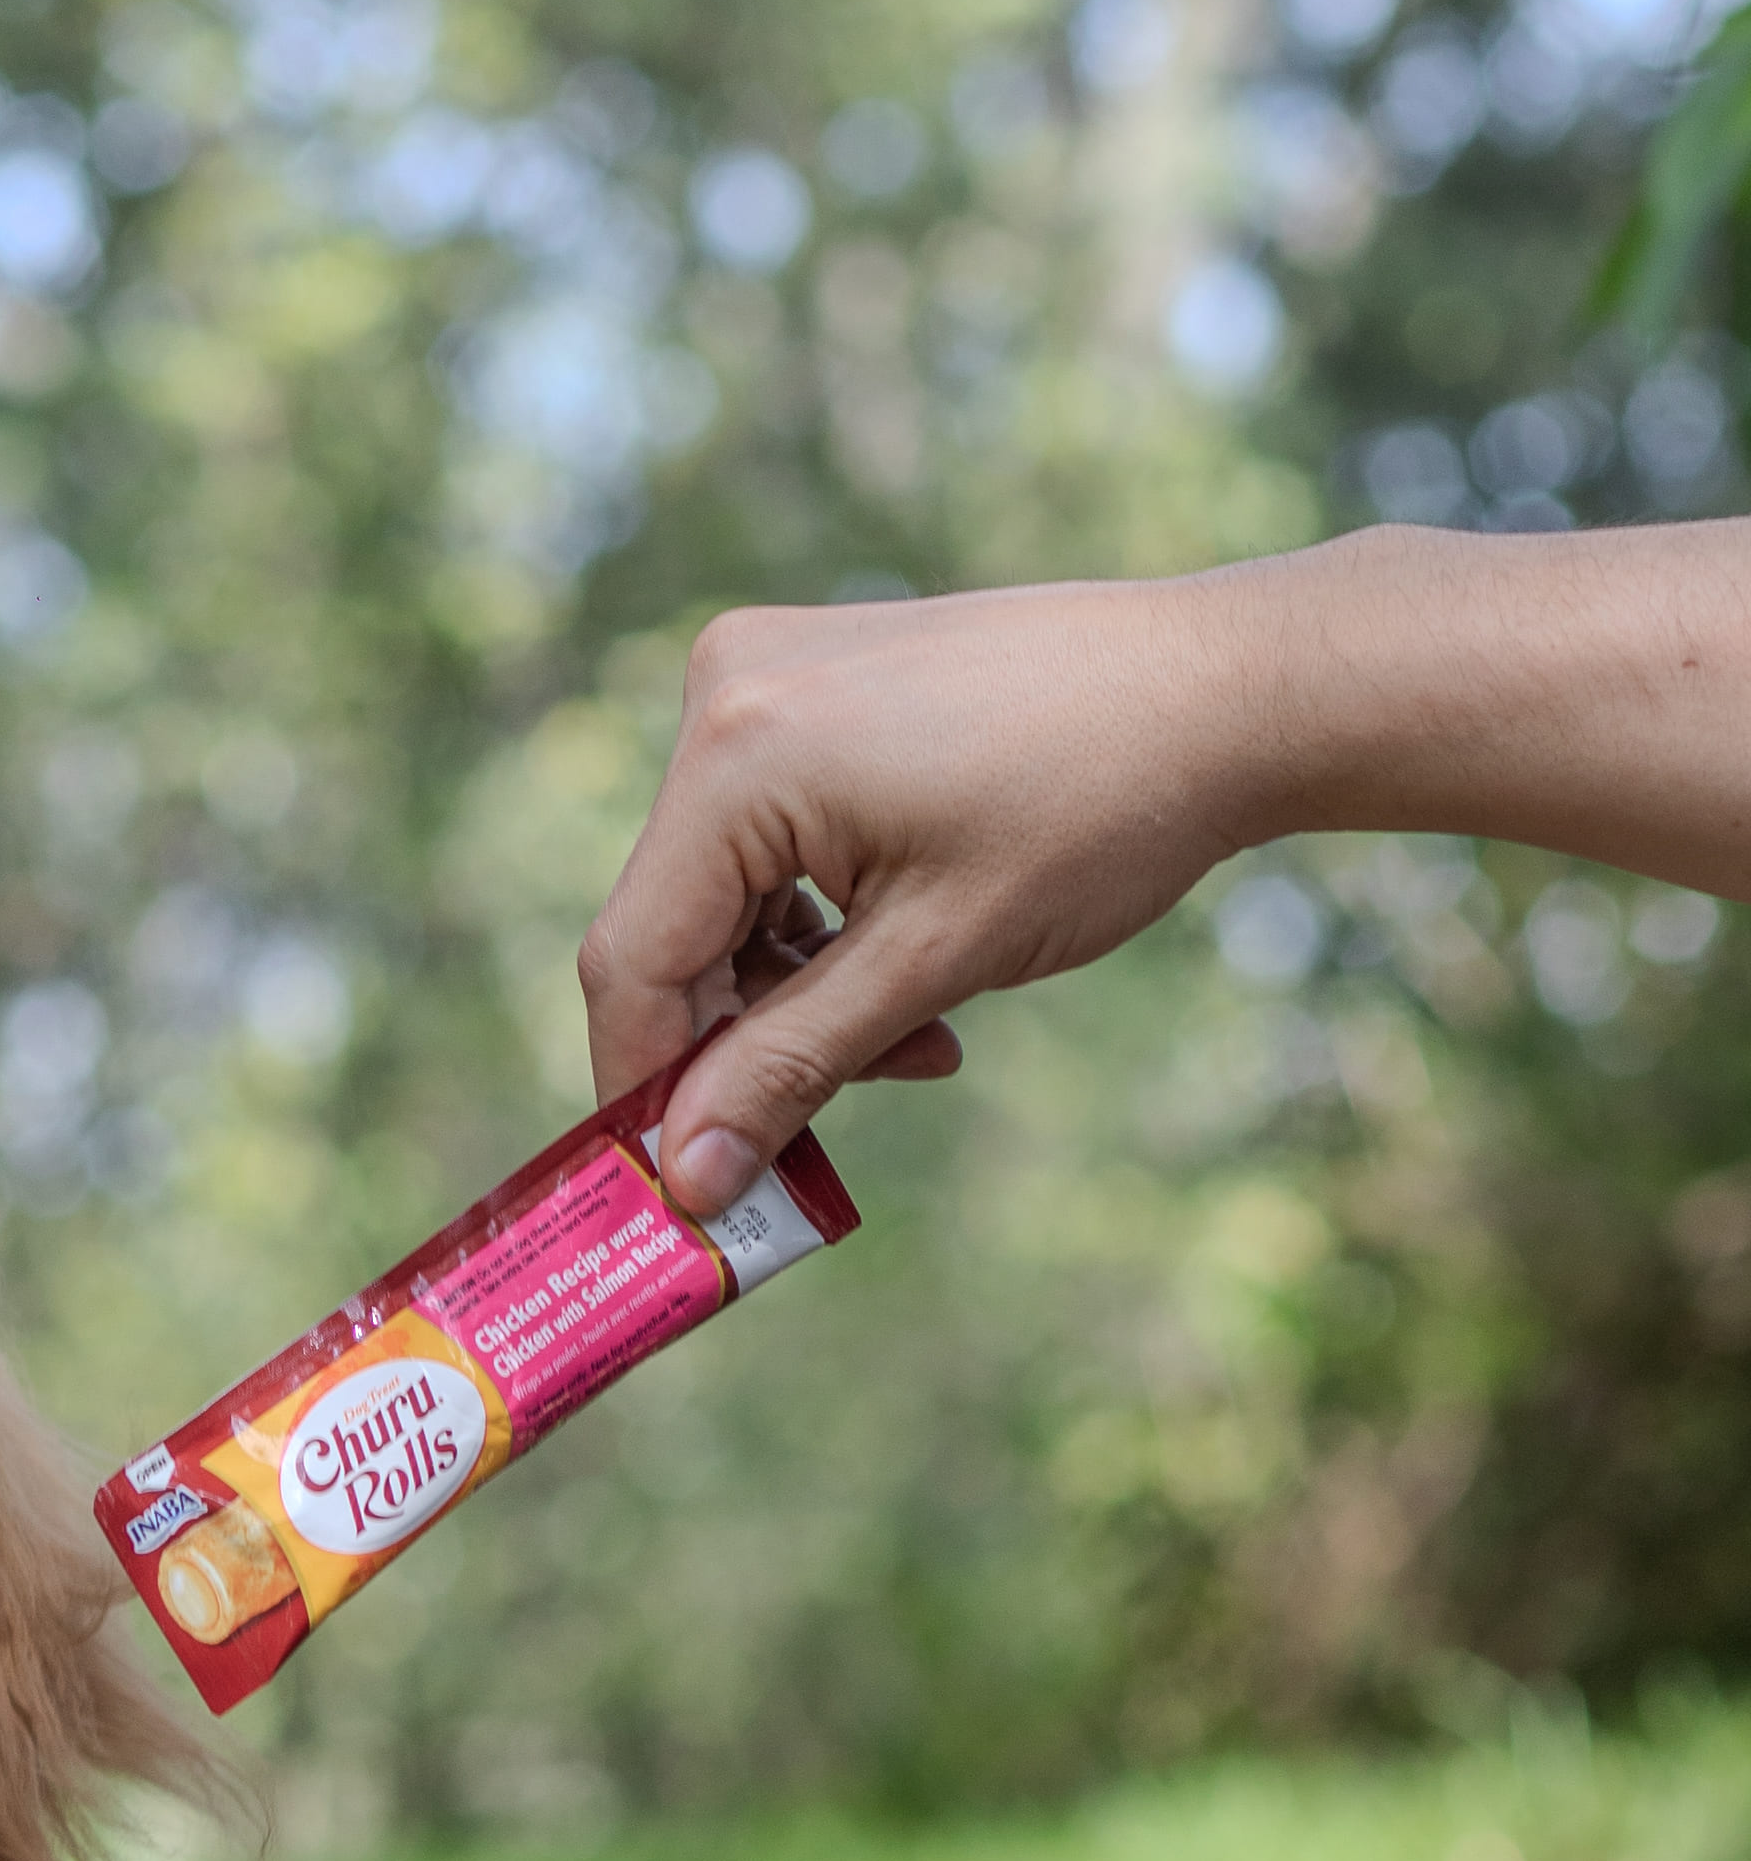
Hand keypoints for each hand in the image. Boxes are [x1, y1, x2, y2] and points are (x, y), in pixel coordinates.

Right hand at [583, 564, 1295, 1210]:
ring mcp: (765, 676)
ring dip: (792, 988)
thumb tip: (689, 1179)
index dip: (649, 1086)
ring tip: (915, 1040)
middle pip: (672, 925)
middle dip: (744, 1039)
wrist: (1226, 688)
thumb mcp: (935, 960)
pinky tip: (906, 957)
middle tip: (822, 1128)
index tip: (688, 1185)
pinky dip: (817, 915)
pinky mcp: (809, 681)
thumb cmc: (1102, 809)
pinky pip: (764, 833)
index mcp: (739, 754)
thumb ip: (791, 1069)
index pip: (633, 957)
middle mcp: (723, 693)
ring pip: (721, 890)